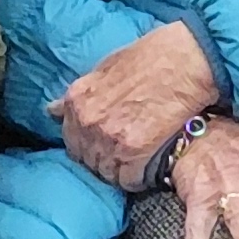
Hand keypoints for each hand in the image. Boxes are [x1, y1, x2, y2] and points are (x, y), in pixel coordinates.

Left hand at [53, 21, 217, 185]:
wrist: (185, 61)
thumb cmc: (151, 57)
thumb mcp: (105, 68)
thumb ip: (80, 95)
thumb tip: (52, 111)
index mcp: (77, 101)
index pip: (71, 141)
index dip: (89, 145)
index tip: (105, 144)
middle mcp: (87, 122)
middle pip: (87, 161)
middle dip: (103, 159)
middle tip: (125, 153)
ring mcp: (108, 139)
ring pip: (107, 173)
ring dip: (121, 170)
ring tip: (140, 159)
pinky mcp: (133, 152)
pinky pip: (128, 180)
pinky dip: (139, 177)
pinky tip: (150, 164)